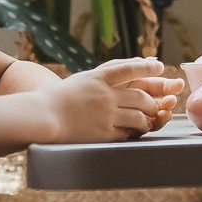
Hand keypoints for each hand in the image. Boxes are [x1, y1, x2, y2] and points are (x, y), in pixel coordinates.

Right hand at [46, 58, 175, 142]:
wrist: (42, 116)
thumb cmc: (58, 97)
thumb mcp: (82, 78)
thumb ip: (104, 74)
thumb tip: (128, 68)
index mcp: (98, 78)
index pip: (130, 68)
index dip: (148, 68)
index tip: (159, 67)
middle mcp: (105, 95)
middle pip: (140, 95)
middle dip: (152, 100)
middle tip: (156, 103)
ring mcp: (106, 115)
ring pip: (139, 116)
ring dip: (147, 118)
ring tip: (147, 119)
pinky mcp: (104, 133)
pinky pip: (129, 132)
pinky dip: (135, 131)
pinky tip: (135, 130)